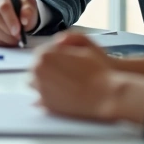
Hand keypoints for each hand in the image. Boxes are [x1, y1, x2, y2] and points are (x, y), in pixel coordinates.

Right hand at [0, 0, 38, 46]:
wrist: (18, 16)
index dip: (10, 20)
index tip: (18, 31)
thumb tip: (24, 19)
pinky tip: (6, 42)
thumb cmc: (24, 10)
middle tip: (19, 38)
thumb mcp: (30, 6)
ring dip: (3, 37)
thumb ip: (29, 10)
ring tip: (14, 41)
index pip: (3, 6)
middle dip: (8, 31)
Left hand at [29, 33, 143, 125]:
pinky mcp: (46, 105)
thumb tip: (57, 43)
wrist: (108, 95)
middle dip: (48, 69)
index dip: (54, 56)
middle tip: (65, 72)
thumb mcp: (86, 45)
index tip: (64, 60)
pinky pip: (39, 100)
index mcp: (45, 55)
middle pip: (36, 68)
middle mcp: (38, 72)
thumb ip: (69, 38)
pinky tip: (61, 94)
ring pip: (36, 83)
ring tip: (64, 83)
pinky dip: (48, 96)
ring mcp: (40, 90)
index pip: (41, 54)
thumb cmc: (100, 71)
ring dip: (46, 82)